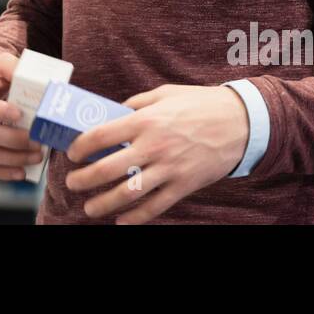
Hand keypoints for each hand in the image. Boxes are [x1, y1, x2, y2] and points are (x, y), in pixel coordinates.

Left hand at [65, 84, 249, 223]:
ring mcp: (169, 169)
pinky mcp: (184, 185)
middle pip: (108, 169)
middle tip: (73, 182)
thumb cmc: (200, 104)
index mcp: (145, 120)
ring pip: (128, 193)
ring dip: (103, 203)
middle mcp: (153, 146)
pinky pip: (155, 206)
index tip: (72, 154)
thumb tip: (111, 113)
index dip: (81, 147)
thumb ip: (136, 104)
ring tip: (89, 208)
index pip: (101, 136)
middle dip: (84, 179)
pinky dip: (136, 218)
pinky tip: (121, 220)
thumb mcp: (164, 94)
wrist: (240, 122)